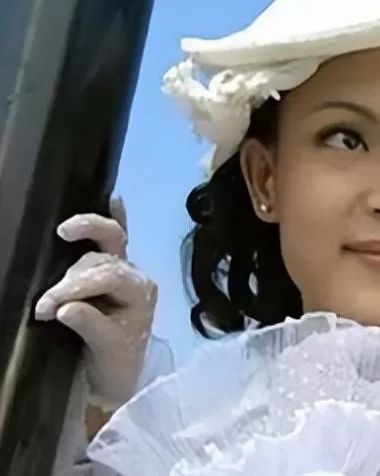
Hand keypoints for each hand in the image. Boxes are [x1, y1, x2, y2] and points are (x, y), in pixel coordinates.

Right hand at [35, 197, 156, 410]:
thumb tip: (66, 307)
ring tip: (50, 299)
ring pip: (95, 252)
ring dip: (70, 271)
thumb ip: (90, 325)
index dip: (74, 289)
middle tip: (46, 303)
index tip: (47, 309)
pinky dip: (116, 216)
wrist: (117, 372)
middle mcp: (135, 274)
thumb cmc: (115, 362)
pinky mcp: (110, 267)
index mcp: (141, 292)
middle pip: (102, 258)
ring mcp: (124, 267)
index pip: (108, 277)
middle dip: (71, 281)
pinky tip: (115, 198)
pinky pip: (117, 235)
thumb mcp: (106, 350)